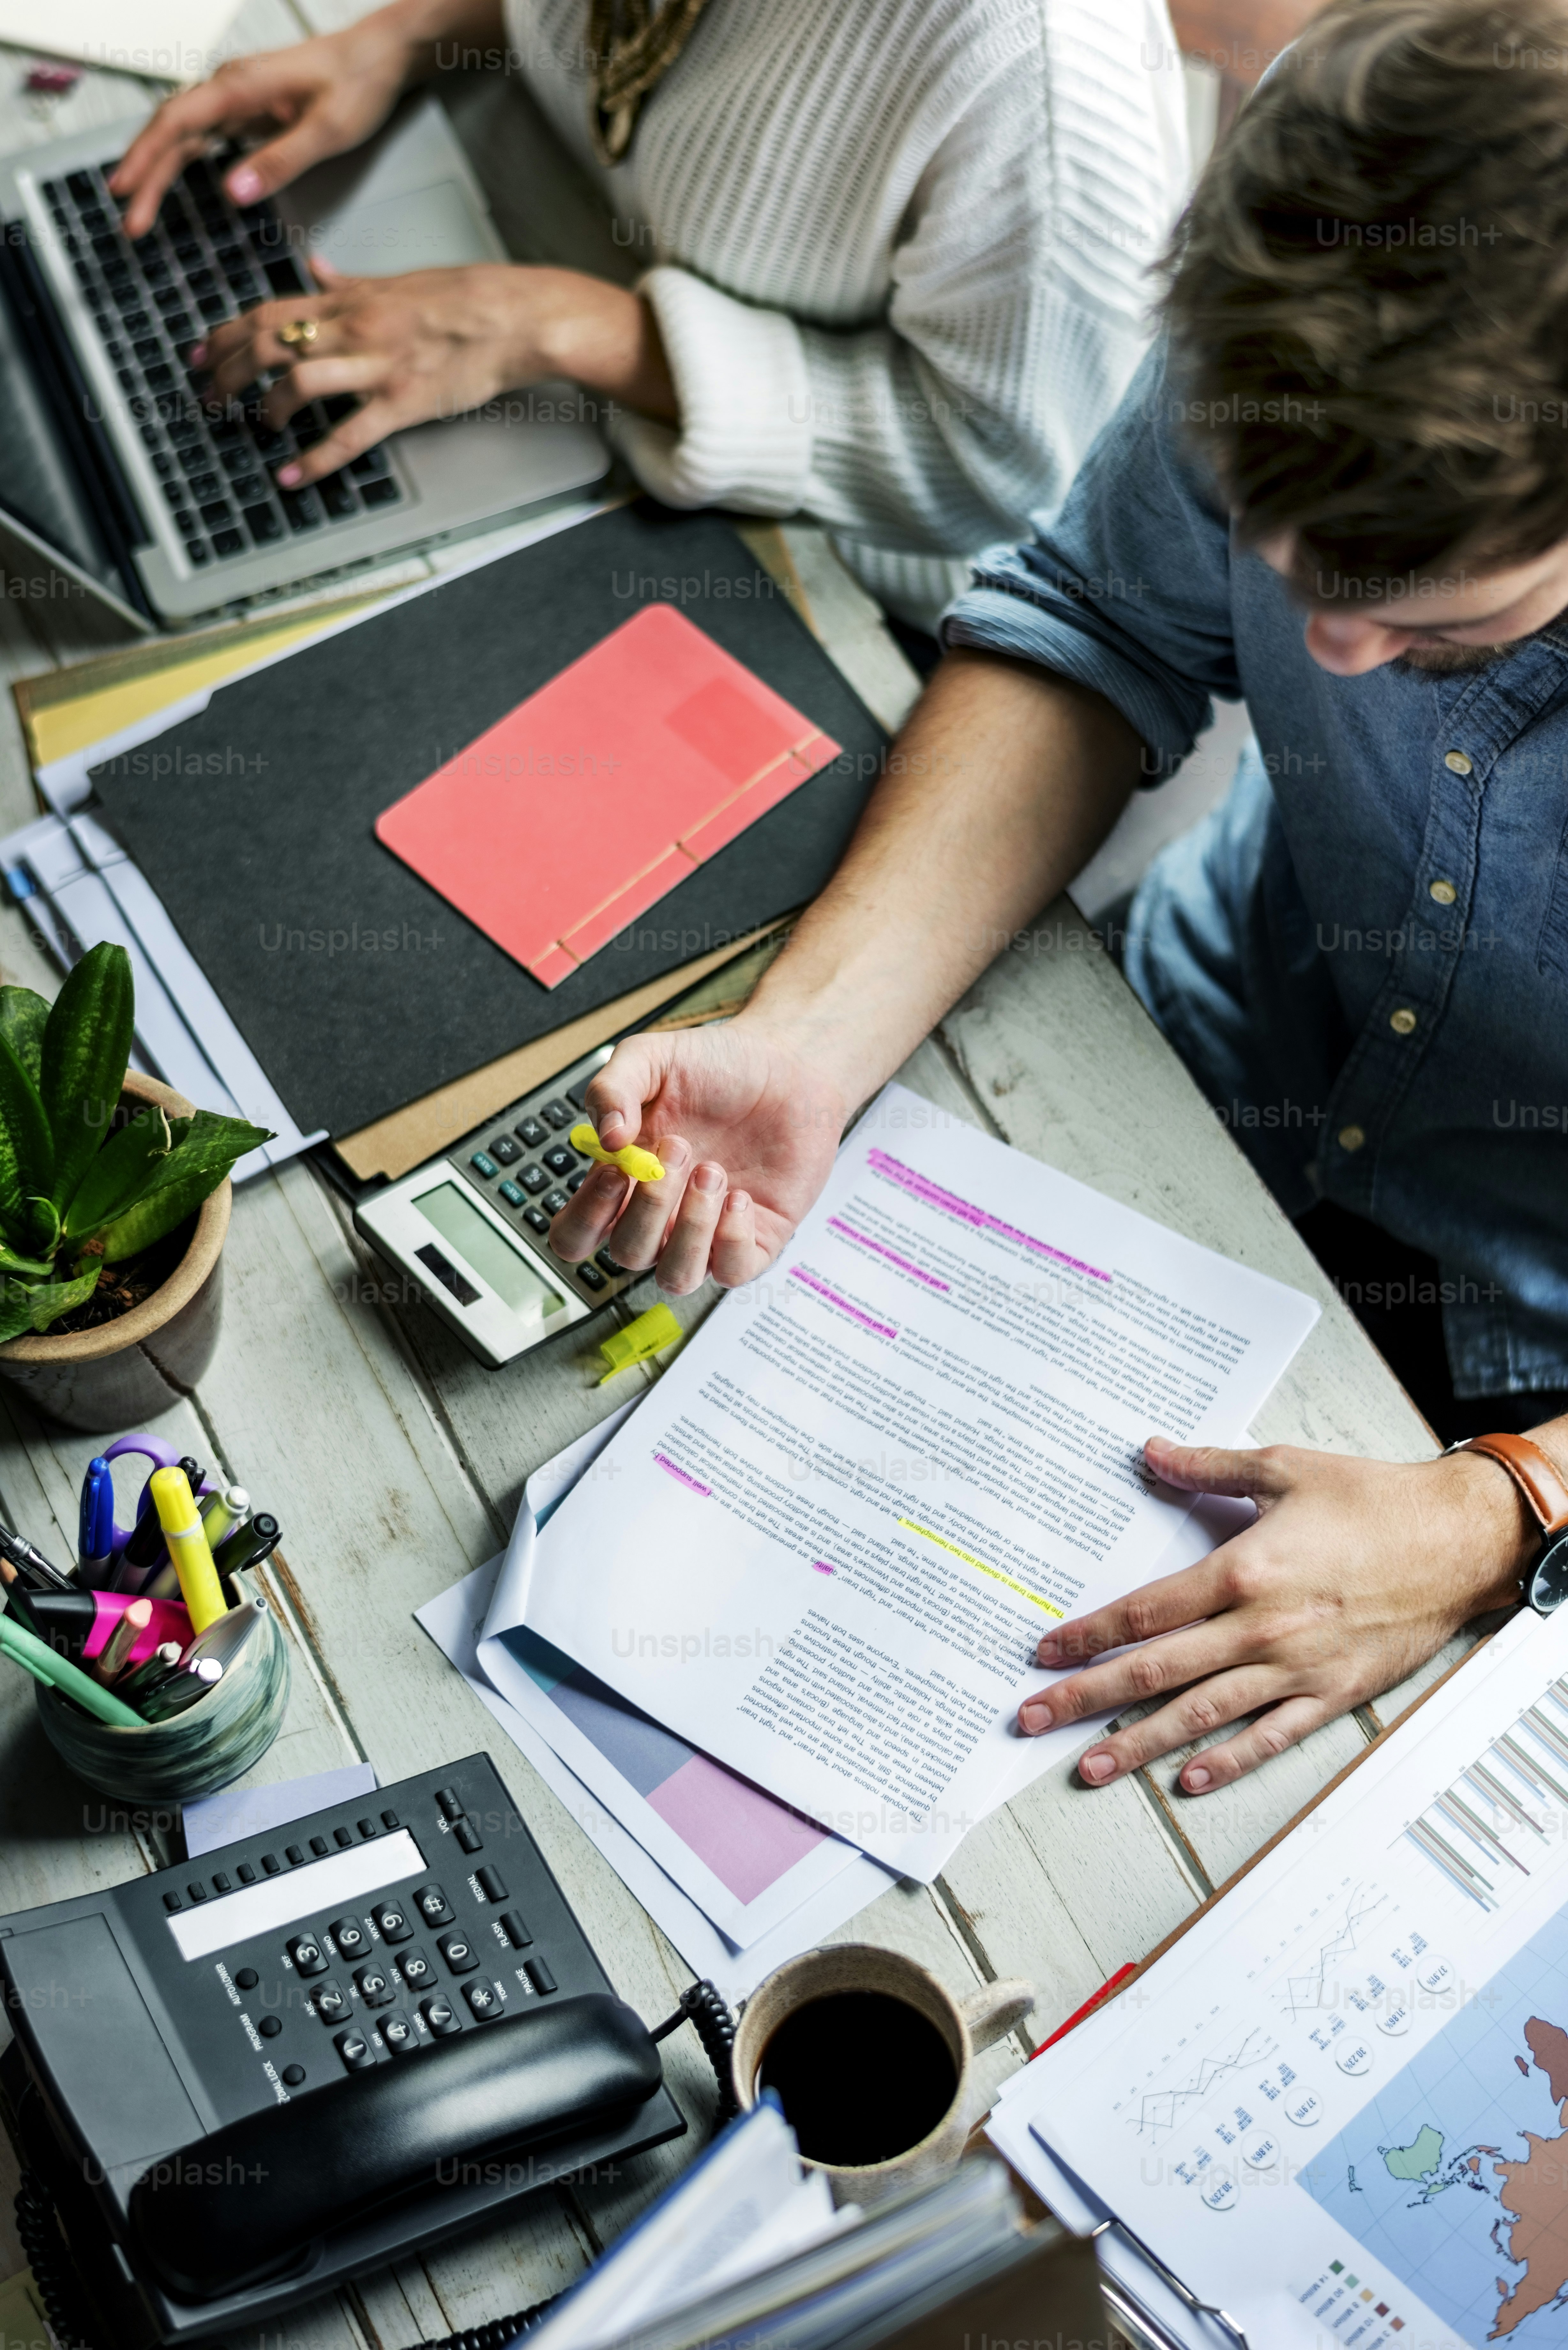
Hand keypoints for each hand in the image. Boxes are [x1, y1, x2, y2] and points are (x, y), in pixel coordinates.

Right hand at [110, 14, 417, 238]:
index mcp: (242, 86)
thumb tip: (233, 193)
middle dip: (145, 174)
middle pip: (172, 131)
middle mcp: (230, 87)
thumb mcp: (327, 130)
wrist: (379, 56)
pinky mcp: (247, 109)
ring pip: (183, 134)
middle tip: (131, 221)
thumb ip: (280, 162)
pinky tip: (170, 181)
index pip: (178, 122)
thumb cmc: (358, 82)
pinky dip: (181, 159)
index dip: (146, 158)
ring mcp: (236, 97)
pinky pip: (202, 135)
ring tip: (142, 209)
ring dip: (159, 170)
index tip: (125, 190)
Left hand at [192, 262, 671, 484]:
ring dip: (267, 406)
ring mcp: (378, 365)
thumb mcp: (399, 280)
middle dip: (229, 370)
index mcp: (351, 299)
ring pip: (300, 380)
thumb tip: (315, 268)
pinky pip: (350, 433)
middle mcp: (355, 328)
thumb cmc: (465, 299)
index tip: (200, 352)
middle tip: (208, 395)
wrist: (516, 317)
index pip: (271, 310)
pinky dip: (316, 459)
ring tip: (255, 425)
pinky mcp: (404, 401)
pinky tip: (291, 476)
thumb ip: (350, 281)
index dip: (226, 333)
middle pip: (270, 343)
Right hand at [547, 1020, 848, 1294]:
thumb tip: (608, 1138)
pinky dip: (731, 1238)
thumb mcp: (652, 1058)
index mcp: (624, 1183)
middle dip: (650, 1205)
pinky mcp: (754, 1241)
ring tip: (714, 1170)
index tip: (616, 1170)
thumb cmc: (717, 1066)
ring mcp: (706, 1233)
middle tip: (680, 1147)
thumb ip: (612, 1088)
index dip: (586, 1218)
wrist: (789, 1066)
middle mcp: (661, 1217)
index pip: (576, 1236)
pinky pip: (730, 1272)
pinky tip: (741, 1195)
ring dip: (691, 1226)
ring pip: (675, 1277)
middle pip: (626, 1255)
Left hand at [1016, 1434, 1536, 1792]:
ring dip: (1138, 1744)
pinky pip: (1269, 1737)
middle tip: (1032, 1720)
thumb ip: (1208, 1467)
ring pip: (1200, 1715)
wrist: (1456, 1541)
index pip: (1143, 1613)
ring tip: (1087, 1766)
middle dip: (1086, 1698)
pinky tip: (1189, 1780)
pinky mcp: (1332, 1694)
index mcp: (1242, 1572)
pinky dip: (1228, 1762)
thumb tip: (1149, 1450)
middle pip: (1155, 1672)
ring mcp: (1296, 1669)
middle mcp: (1260, 1629)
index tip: (1044, 1655)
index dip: (1087, 1636)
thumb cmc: (1372, 1501)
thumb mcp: (1282, 1469)